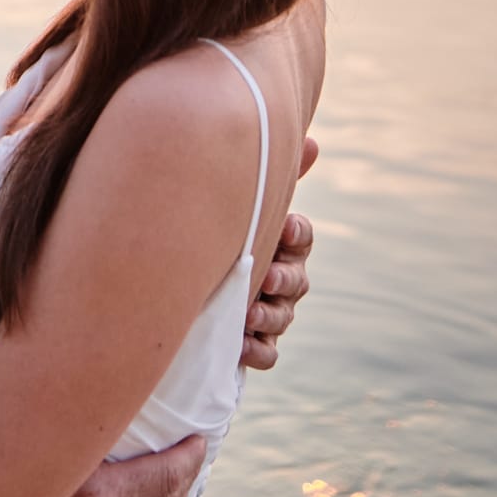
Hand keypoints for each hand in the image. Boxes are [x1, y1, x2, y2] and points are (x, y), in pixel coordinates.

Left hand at [240, 135, 317, 373]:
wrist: (182, 287)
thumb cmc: (220, 236)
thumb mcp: (239, 207)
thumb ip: (272, 177)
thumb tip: (314, 142)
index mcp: (281, 243)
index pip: (302, 237)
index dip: (298, 234)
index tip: (287, 226)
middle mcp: (282, 278)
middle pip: (297, 280)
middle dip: (285, 279)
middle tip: (267, 277)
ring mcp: (270, 312)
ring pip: (283, 317)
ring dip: (270, 316)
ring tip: (248, 313)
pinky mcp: (253, 343)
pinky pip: (267, 354)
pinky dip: (257, 350)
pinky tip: (240, 345)